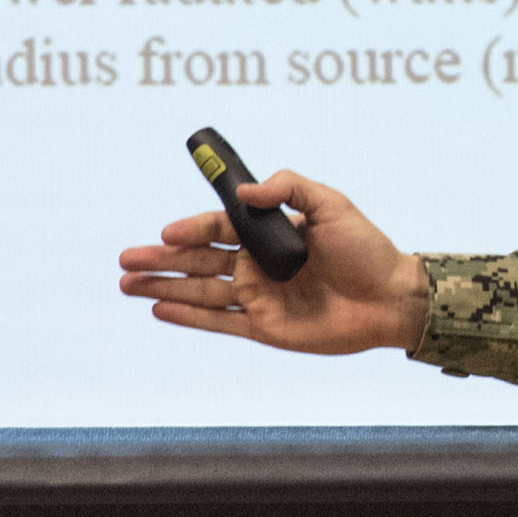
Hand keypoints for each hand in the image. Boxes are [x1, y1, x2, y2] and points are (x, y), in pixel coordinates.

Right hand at [116, 171, 431, 354]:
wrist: (393, 297)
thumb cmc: (367, 249)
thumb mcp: (333, 205)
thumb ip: (290, 188)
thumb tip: (245, 192)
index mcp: (269, 235)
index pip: (218, 228)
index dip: (191, 229)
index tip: (167, 231)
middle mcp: (257, 266)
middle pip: (198, 261)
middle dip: (160, 260)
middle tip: (124, 260)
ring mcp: (259, 298)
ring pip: (200, 293)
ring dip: (163, 288)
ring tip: (126, 284)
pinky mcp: (265, 328)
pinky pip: (219, 323)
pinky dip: (189, 318)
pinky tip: (159, 310)